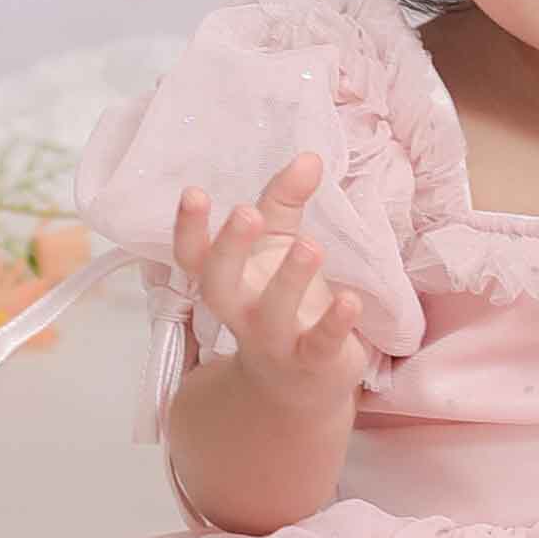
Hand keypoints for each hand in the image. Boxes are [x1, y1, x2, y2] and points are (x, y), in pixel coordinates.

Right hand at [172, 152, 365, 409]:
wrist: (300, 382)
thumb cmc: (280, 297)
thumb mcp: (278, 244)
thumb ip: (287, 200)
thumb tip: (310, 156)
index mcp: (227, 280)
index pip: (194, 256)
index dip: (188, 228)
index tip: (193, 191)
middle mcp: (241, 312)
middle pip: (219, 285)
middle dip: (230, 248)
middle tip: (246, 210)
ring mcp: (276, 340)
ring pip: (273, 314)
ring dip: (289, 279)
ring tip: (309, 243)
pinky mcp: (314, 360)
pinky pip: (321, 343)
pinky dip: (335, 322)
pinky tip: (350, 299)